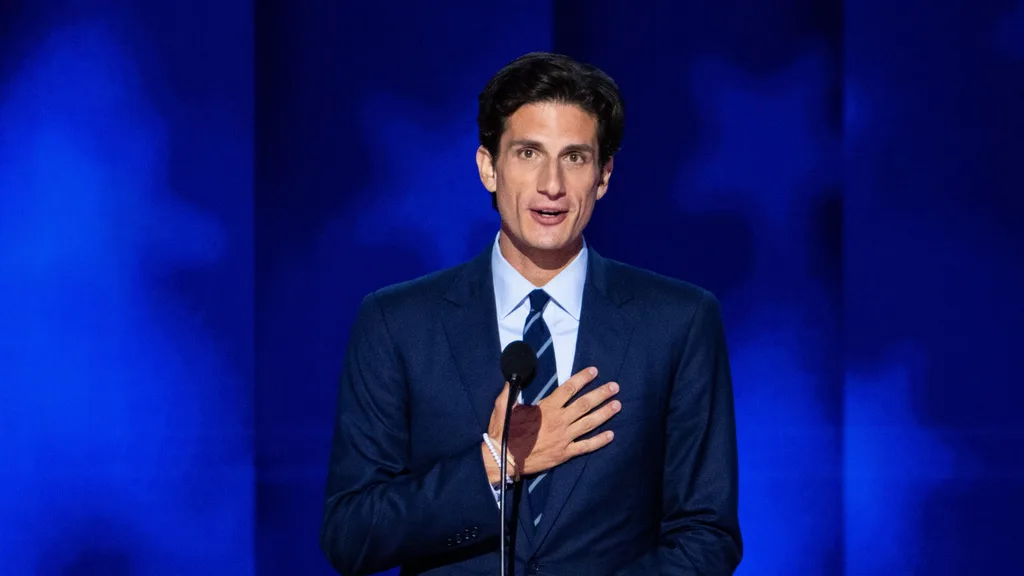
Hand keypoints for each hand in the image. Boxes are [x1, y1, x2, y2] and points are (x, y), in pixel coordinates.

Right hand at [485, 367, 619, 479]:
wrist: (504, 459)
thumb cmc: (504, 432)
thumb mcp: (503, 407)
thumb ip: (510, 391)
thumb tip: (512, 376)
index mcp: (546, 409)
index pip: (569, 389)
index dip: (583, 378)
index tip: (594, 371)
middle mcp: (559, 421)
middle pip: (585, 404)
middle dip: (601, 394)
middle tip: (615, 387)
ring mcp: (564, 438)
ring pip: (589, 423)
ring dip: (605, 413)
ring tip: (618, 405)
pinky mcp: (565, 453)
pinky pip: (586, 446)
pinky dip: (599, 441)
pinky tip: (611, 435)